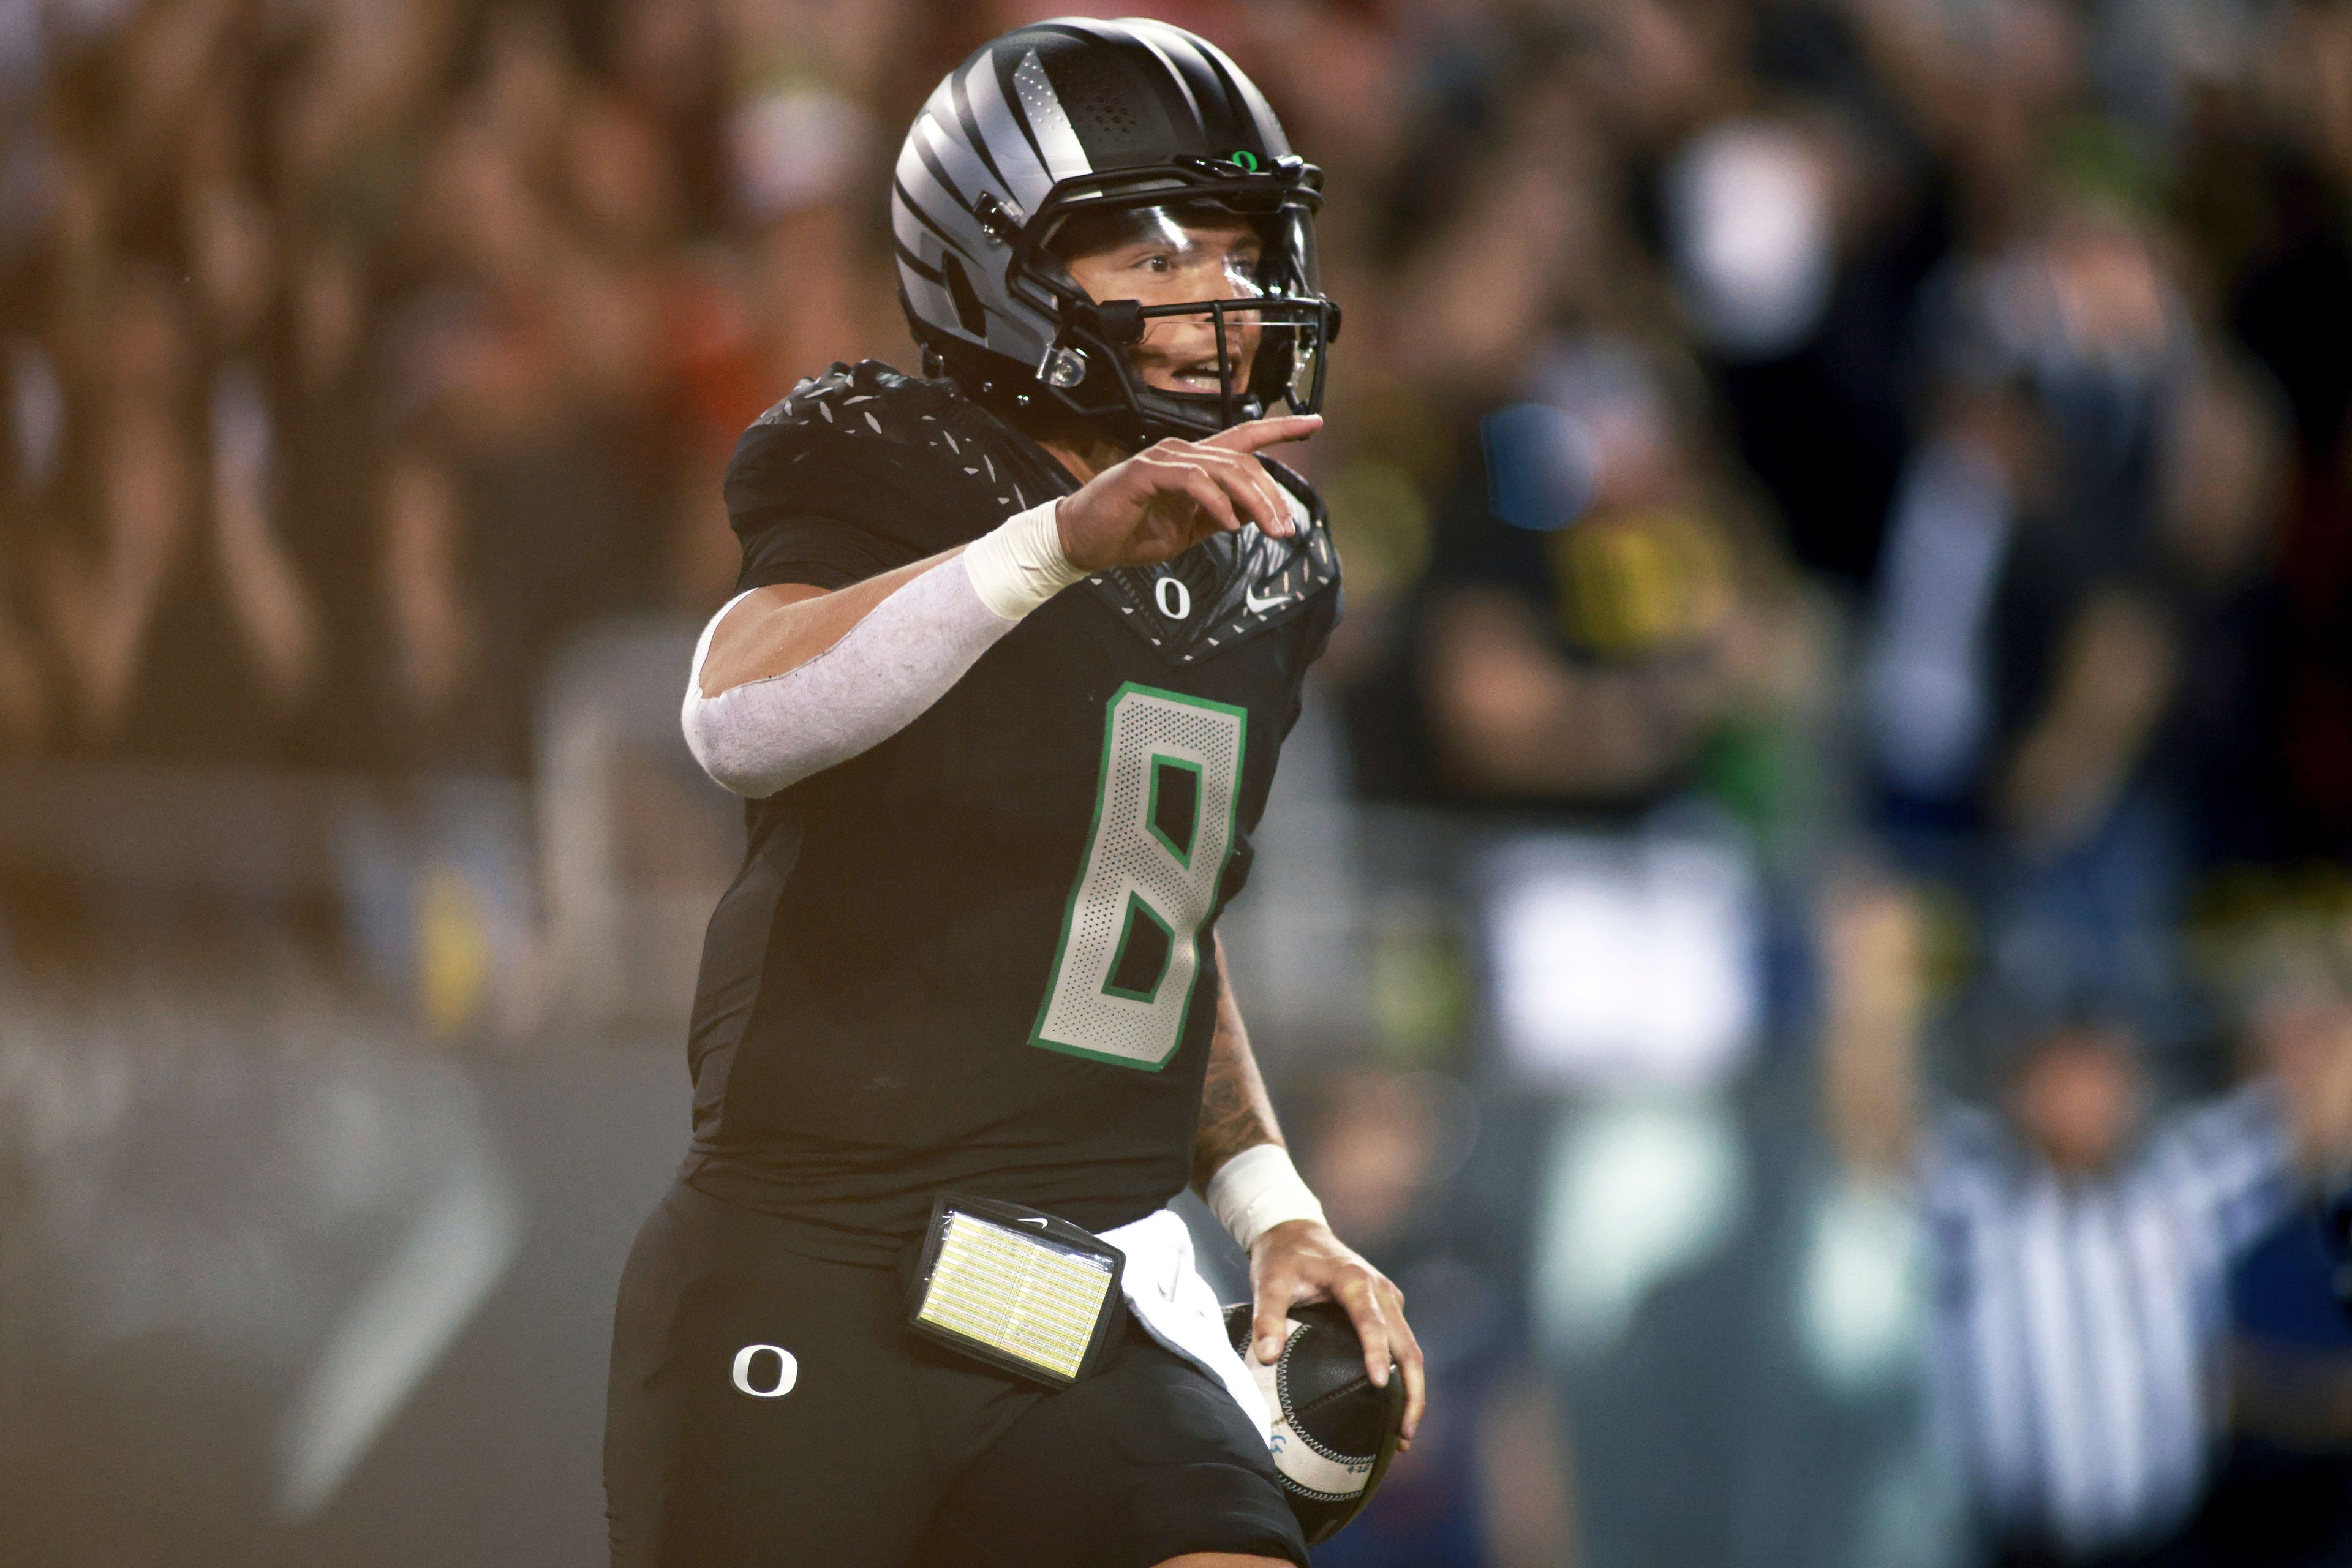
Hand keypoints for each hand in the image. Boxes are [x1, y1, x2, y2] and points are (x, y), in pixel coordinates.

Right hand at [1055, 414, 1319, 571]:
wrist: (1084, 543)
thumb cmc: (1132, 533)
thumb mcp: (1189, 529)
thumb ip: (1221, 516)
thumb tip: (1256, 513)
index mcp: (1195, 463)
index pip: (1245, 437)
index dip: (1281, 428)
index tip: (1315, 423)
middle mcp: (1183, 452)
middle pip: (1243, 461)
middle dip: (1272, 496)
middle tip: (1286, 529)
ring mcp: (1164, 458)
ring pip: (1225, 469)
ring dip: (1253, 502)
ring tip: (1268, 530)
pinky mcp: (1145, 472)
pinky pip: (1194, 481)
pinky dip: (1216, 502)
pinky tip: (1228, 524)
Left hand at [1248, 1218, 1425, 1448]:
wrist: (1297, 1230)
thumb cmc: (1283, 1257)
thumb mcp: (1268, 1282)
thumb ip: (1266, 1317)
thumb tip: (1267, 1358)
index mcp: (1354, 1280)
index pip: (1371, 1320)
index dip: (1377, 1352)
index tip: (1380, 1385)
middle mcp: (1380, 1290)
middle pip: (1407, 1345)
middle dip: (1412, 1390)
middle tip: (1402, 1434)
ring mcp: (1388, 1299)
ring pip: (1411, 1349)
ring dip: (1413, 1390)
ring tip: (1402, 1435)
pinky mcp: (1388, 1307)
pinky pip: (1403, 1345)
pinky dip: (1405, 1377)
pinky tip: (1396, 1408)